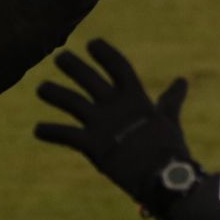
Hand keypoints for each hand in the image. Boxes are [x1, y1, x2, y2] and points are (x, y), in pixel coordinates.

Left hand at [35, 39, 195, 219]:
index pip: (119, 66)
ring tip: (41, 88)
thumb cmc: (170, 150)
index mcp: (136, 98)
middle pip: (88, 78)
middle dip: (72, 66)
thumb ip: (170, 100)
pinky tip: (37, 130)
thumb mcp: (170, 120)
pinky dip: (49, 131)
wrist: (164, 177)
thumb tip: (182, 81)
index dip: (105, 52)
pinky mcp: (92, 145)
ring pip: (70, 101)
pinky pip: (64, 134)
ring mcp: (102, 124)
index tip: (92, 43)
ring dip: (54, 93)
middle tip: (59, 57)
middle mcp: (115, 106)